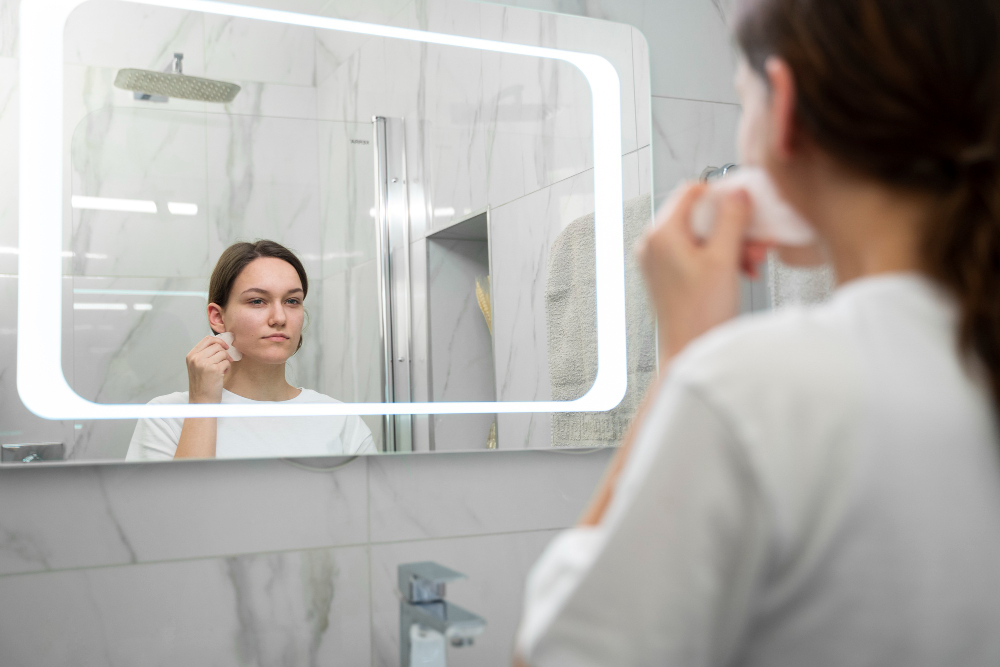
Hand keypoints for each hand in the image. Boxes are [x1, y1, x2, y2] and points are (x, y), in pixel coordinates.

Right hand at [185, 336, 231, 403]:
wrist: (202, 401)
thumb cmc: (202, 385)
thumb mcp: (197, 366)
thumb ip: (205, 354)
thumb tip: (220, 343)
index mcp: (191, 356)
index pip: (207, 339)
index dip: (218, 340)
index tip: (224, 346)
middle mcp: (196, 358)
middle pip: (217, 345)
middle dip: (224, 352)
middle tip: (225, 360)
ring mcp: (204, 363)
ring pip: (223, 353)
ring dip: (225, 361)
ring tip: (220, 370)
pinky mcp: (214, 370)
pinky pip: (227, 362)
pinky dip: (227, 367)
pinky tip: (221, 374)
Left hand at [636, 182, 762, 366]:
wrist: (689, 352)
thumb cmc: (701, 313)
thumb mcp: (723, 258)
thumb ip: (732, 219)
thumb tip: (738, 191)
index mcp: (662, 233)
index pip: (693, 191)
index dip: (724, 196)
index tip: (748, 210)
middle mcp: (654, 243)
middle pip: (700, 215)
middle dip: (734, 226)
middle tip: (757, 243)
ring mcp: (660, 260)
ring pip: (702, 235)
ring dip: (732, 244)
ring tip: (751, 263)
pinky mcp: (669, 275)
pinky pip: (697, 254)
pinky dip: (720, 258)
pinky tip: (741, 272)